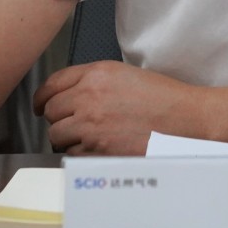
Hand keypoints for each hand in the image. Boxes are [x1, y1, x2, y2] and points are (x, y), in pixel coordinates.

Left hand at [33, 61, 203, 155]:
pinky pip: (72, 154)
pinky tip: (102, 147)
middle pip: (51, 111)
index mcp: (97, 74)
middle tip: (73, 124)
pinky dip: (81, 154)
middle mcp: (89, 96)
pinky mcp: (98, 149)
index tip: (41, 105)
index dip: (42, 97)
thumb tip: (70, 96)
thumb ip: (94, 82)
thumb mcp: (125, 76)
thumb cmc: (164, 99)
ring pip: (57, 135)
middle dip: (59, 118)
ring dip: (68, 138)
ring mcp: (91, 124)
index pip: (52, 84)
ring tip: (91, 137)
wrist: (186, 120)